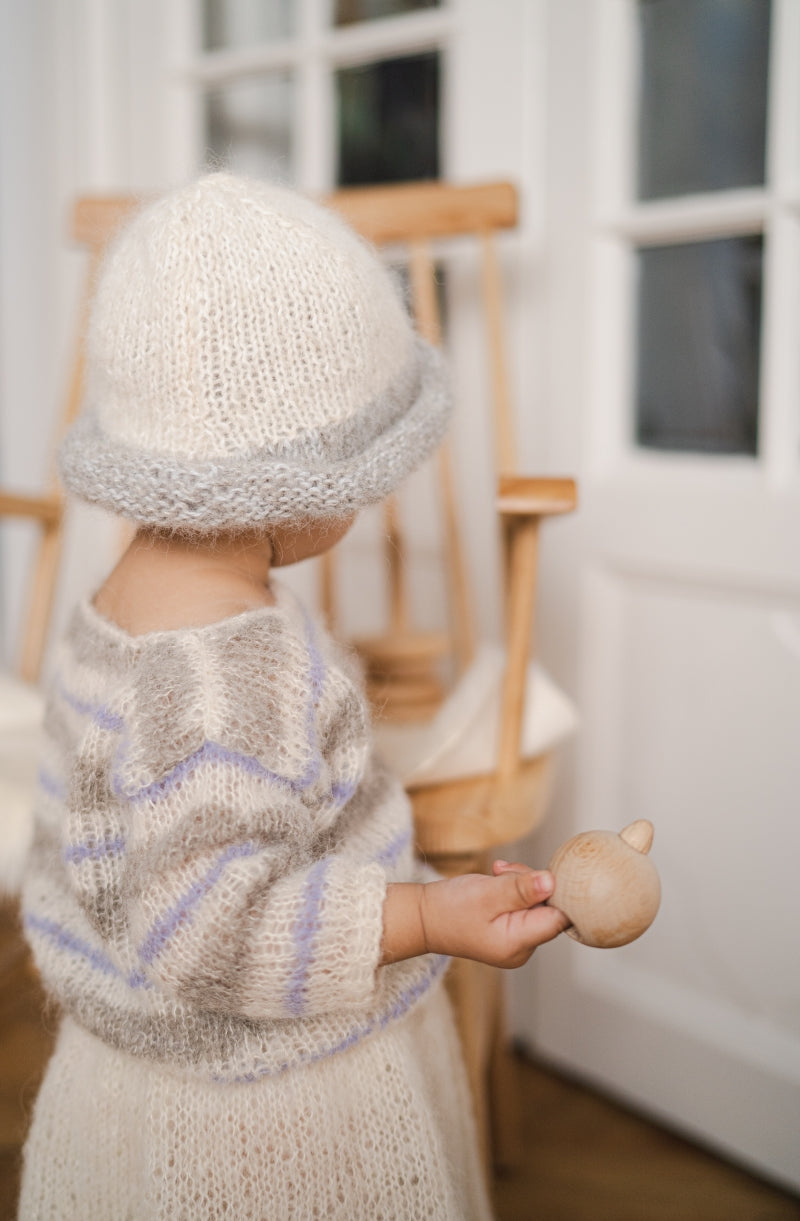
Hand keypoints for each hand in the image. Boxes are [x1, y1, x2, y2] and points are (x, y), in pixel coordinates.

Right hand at [418, 863, 569, 968]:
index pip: (557, 918)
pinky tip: (496, 881)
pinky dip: (513, 890)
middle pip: (548, 908)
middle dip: (531, 884)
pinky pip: (523, 907)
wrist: (423, 918)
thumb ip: (521, 888)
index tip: (534, 875)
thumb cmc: (449, 909)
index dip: (553, 892)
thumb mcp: (486, 893)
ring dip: (520, 883)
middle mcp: (522, 949)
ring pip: (536, 903)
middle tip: (503, 873)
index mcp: (518, 944)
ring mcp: (516, 942)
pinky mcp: (510, 931)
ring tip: (496, 875)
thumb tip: (552, 881)